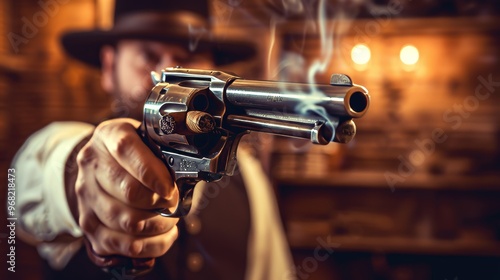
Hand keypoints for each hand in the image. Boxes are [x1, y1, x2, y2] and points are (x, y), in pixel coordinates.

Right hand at [74, 118, 178, 259]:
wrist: (102, 164)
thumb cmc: (136, 153)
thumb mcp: (148, 139)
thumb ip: (165, 151)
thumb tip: (190, 171)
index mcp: (108, 135)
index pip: (125, 149)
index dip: (151, 172)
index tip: (170, 188)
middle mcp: (91, 164)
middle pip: (128, 192)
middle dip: (160, 202)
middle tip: (174, 203)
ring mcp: (86, 196)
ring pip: (127, 221)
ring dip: (158, 224)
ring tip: (171, 219)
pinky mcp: (88, 224)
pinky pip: (123, 244)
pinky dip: (151, 244)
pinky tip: (165, 235)